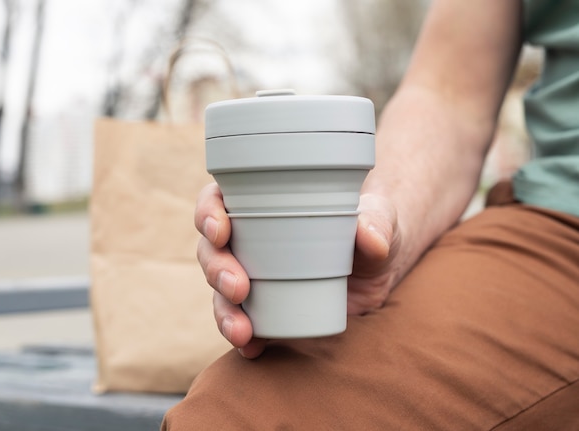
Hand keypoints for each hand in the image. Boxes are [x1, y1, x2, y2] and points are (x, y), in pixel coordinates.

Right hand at [195, 183, 401, 357]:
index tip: (220, 230)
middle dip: (216, 269)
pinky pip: (244, 324)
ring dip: (223, 311)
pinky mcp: (265, 309)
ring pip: (220, 292)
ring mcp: (253, 276)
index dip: (209, 214)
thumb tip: (369, 237)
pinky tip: (252, 349)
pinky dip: (243, 339)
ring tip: (242, 330)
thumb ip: (378, 222)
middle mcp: (248, 240)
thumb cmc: (371, 228)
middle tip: (238, 287)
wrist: (378, 268)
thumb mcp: (379, 220)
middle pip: (211, 250)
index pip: (218, 200)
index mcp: (261, 204)